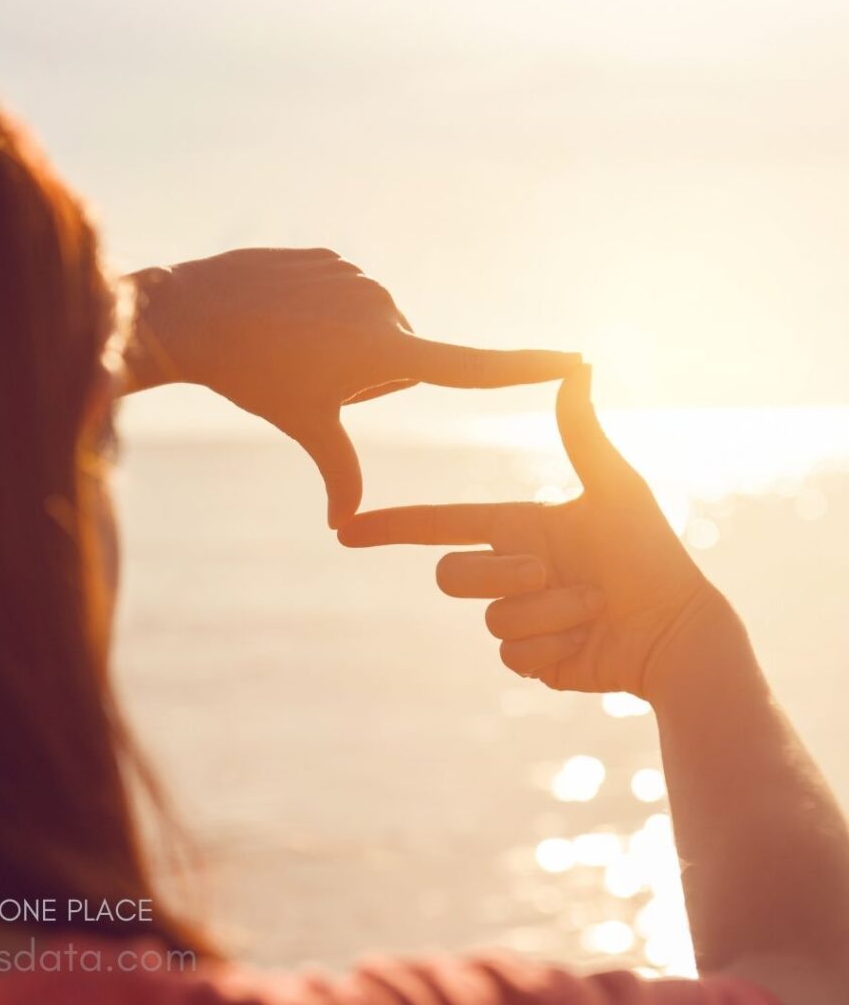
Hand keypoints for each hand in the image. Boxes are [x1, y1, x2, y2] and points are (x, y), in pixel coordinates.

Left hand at [124, 248, 578, 527]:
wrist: (196, 313)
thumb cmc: (254, 377)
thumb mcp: (304, 426)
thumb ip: (340, 472)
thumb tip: (342, 526)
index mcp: (386, 350)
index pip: (471, 366)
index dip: (526, 368)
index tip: (575, 358)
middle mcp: (385, 308)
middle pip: (400, 359)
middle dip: (368, 376)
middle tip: (312, 374)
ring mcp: (357, 278)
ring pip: (371, 329)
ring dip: (345, 345)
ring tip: (294, 346)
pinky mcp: (332, 259)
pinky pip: (345, 299)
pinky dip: (324, 315)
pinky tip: (284, 318)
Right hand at [338, 364, 713, 698]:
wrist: (677, 629)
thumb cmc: (653, 553)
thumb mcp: (615, 486)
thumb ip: (580, 432)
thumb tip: (578, 363)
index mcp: (516, 527)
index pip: (438, 524)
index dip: (390, 526)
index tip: (345, 529)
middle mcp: (509, 570)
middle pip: (450, 575)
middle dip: (499, 574)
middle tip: (548, 571)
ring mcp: (518, 618)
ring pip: (490, 619)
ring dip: (547, 612)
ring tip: (593, 604)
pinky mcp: (531, 658)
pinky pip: (513, 655)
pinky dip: (554, 644)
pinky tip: (588, 638)